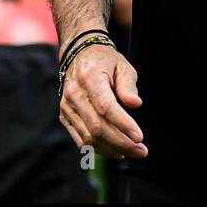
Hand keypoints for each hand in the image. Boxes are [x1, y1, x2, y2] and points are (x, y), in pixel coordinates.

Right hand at [58, 43, 147, 159]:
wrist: (79, 56)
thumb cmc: (105, 62)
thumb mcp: (122, 66)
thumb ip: (128, 85)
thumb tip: (135, 104)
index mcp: (90, 78)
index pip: (106, 107)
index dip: (123, 124)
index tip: (140, 137)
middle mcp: (75, 94)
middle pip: (98, 127)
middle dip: (122, 142)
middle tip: (142, 151)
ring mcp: (67, 107)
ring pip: (89, 138)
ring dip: (112, 149)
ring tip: (132, 151)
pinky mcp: (65, 116)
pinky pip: (81, 139)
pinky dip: (99, 149)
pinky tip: (116, 151)